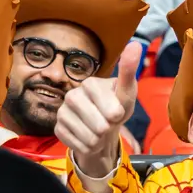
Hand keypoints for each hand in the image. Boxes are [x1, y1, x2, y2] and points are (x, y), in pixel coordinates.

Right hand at [56, 41, 142, 185]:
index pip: (111, 110)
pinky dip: (88, 147)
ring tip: (100, 132)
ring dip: (99, 140)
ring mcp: (62, 112)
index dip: (117, 116)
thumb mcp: (127, 92)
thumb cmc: (116, 106)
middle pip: (99, 126)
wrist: (102, 127)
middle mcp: (72, 95)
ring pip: (88, 138)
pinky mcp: (57, 128)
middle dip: (108, 129)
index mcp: (90, 83)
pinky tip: (88, 138)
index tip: (117, 112)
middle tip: (108, 123)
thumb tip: (135, 44)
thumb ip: (128, 71)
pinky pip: (78, 145)